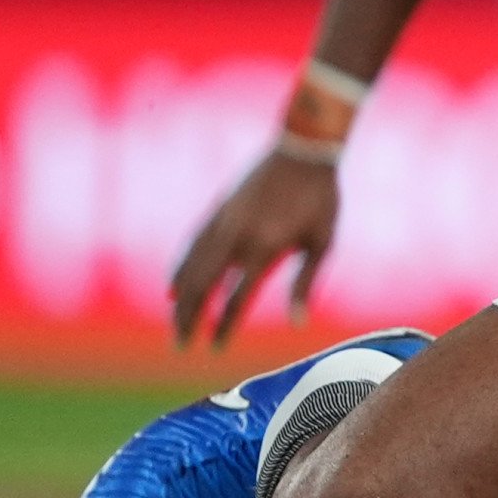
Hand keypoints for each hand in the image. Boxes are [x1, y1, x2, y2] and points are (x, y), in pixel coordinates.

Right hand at [167, 153, 343, 346]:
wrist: (303, 150)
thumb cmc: (320, 199)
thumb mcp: (322, 243)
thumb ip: (305, 283)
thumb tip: (298, 323)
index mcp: (264, 249)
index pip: (237, 298)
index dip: (224, 325)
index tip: (216, 348)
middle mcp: (235, 237)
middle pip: (202, 287)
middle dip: (190, 318)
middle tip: (182, 346)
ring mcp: (221, 222)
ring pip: (190, 267)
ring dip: (180, 299)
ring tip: (176, 323)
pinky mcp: (216, 210)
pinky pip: (191, 245)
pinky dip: (180, 268)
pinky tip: (175, 287)